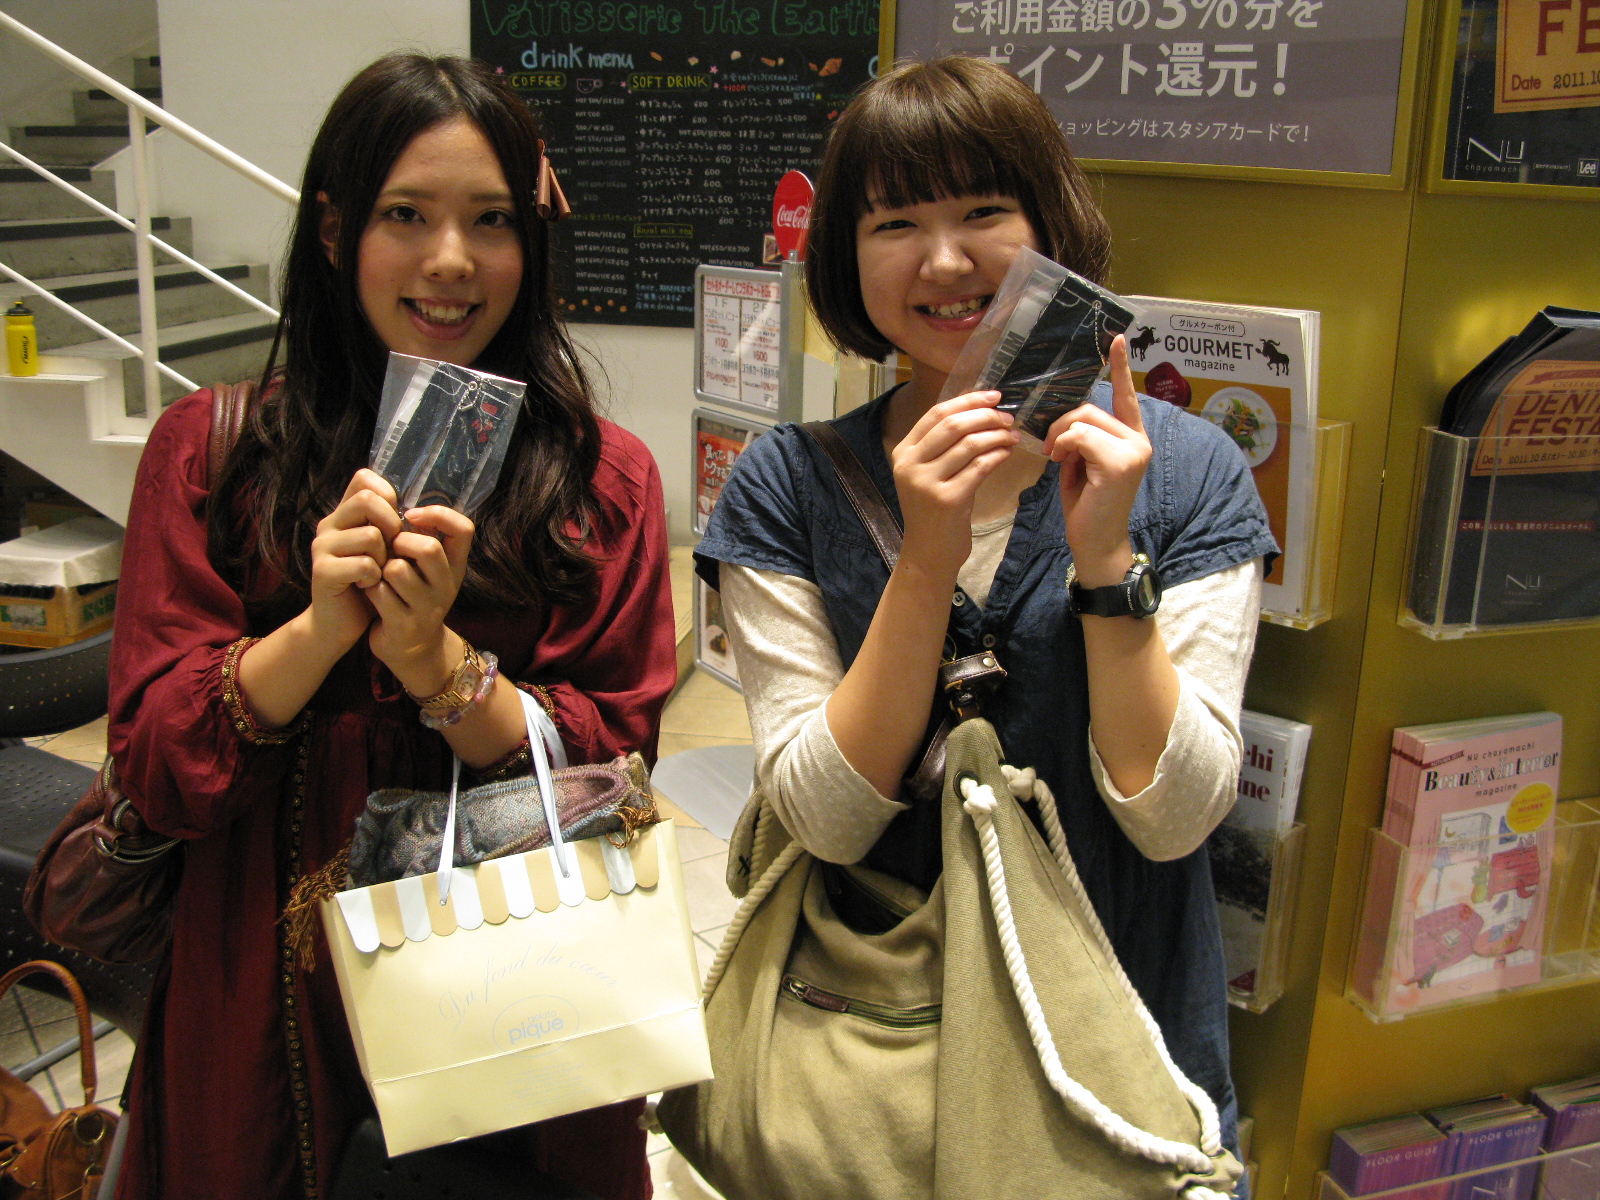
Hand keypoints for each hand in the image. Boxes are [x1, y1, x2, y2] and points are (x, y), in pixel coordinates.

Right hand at [308, 469, 401, 653]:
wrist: (338, 624)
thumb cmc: (367, 583)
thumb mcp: (381, 549)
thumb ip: (388, 524)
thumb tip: (416, 505)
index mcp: (343, 514)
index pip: (364, 478)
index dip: (388, 495)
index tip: (396, 523)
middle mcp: (329, 524)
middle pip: (367, 499)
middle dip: (391, 524)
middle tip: (392, 549)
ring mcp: (322, 547)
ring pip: (370, 535)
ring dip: (384, 557)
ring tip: (378, 572)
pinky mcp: (323, 571)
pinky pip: (364, 564)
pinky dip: (374, 577)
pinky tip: (368, 586)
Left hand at [366, 504, 473, 696]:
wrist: (413, 649)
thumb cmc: (414, 597)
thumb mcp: (429, 570)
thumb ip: (424, 539)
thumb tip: (405, 502)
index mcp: (455, 567)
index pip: (464, 529)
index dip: (439, 514)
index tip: (414, 515)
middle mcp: (446, 587)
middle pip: (428, 548)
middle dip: (400, 542)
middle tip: (391, 549)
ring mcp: (427, 608)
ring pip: (397, 569)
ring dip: (380, 568)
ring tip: (379, 574)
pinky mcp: (403, 625)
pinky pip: (378, 593)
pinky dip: (369, 589)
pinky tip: (371, 593)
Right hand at [890, 389, 1016, 578]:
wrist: (929, 553)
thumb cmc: (934, 510)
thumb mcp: (930, 474)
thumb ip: (945, 445)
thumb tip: (982, 411)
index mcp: (903, 452)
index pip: (936, 413)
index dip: (968, 400)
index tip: (994, 396)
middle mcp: (910, 465)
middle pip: (953, 425)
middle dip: (986, 416)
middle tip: (1008, 418)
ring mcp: (927, 483)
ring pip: (969, 444)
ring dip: (997, 435)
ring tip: (1012, 435)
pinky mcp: (947, 500)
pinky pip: (980, 467)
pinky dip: (998, 455)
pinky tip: (1008, 452)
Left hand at [1041, 336, 1149, 587]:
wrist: (1095, 542)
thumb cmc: (1086, 505)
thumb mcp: (1082, 462)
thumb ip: (1082, 437)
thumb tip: (1065, 417)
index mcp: (1132, 437)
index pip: (1126, 395)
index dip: (1121, 366)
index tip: (1117, 337)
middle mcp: (1139, 440)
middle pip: (1089, 407)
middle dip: (1060, 424)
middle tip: (1050, 451)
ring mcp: (1133, 450)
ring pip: (1082, 419)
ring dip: (1058, 437)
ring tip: (1055, 460)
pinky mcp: (1120, 462)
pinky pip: (1079, 436)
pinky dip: (1062, 446)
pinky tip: (1060, 465)